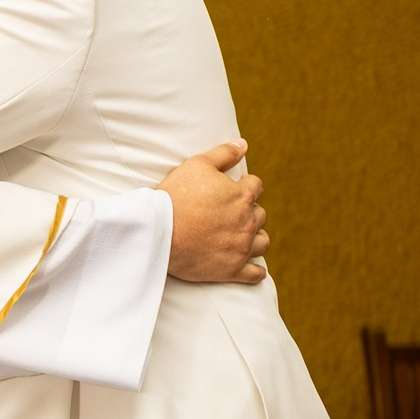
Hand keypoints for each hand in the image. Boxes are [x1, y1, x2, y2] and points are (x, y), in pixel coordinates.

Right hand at [159, 139, 269, 284]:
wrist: (157, 233)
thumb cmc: (174, 197)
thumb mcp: (196, 165)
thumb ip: (223, 153)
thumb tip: (243, 144)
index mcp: (242, 197)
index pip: (256, 186)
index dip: (245, 185)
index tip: (235, 189)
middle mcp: (247, 223)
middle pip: (260, 215)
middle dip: (249, 212)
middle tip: (231, 213)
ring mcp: (241, 248)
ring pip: (262, 243)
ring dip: (256, 238)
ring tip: (243, 237)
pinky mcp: (231, 270)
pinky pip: (254, 274)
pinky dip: (255, 271)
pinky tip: (251, 267)